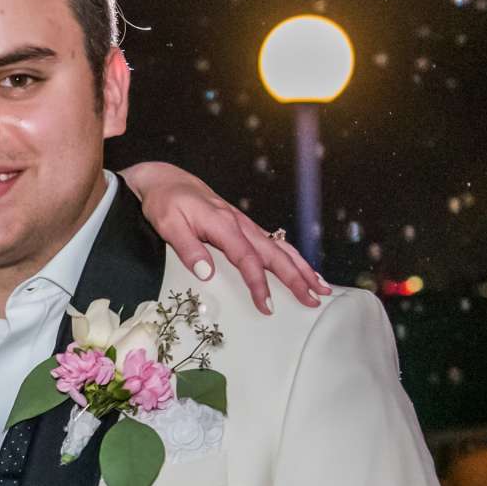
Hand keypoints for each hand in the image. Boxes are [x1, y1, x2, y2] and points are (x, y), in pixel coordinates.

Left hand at [121, 160, 330, 312]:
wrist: (166, 180)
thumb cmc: (165, 202)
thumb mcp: (168, 225)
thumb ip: (188, 248)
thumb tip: (207, 273)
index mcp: (223, 224)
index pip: (247, 259)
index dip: (258, 283)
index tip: (266, 305)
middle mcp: (240, 224)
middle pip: (275, 254)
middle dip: (297, 277)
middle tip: (313, 299)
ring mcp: (244, 224)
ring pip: (280, 247)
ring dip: (302, 267)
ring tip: (320, 286)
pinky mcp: (243, 226)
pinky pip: (273, 242)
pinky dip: (291, 257)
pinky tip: (302, 268)